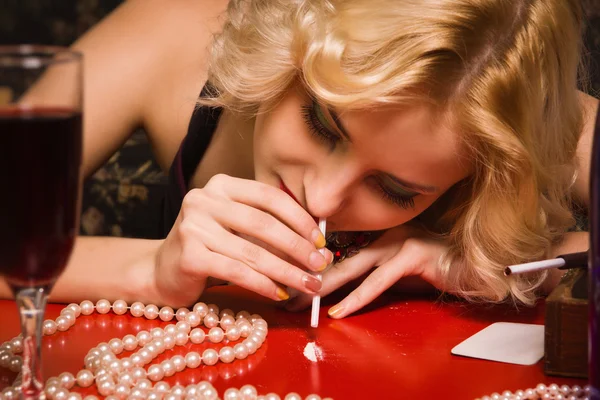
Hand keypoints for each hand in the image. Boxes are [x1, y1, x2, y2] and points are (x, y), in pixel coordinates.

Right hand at [153, 174, 332, 306]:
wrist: (161, 271)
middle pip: (264, 224)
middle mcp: (204, 200)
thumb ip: (268, 226)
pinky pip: (238, 272)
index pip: (269, 196)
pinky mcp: (189, 256)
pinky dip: (265, 285)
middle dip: (298, 247)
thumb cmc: (209, 248)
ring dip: (288, 272)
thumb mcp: (235, 226)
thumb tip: (317, 245)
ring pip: (254, 252)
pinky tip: (281, 294)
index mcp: (221, 185)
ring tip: (309, 285)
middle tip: (320, 265)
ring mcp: (193, 227)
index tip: (321, 240)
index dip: (300, 218)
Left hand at [284, 225, 448, 317]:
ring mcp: (398, 241)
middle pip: (337, 258)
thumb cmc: (434, 271)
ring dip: (325, 287)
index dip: (311, 267)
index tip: (288, 284)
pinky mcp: (412, 255)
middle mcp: (383, 234)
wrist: (474, 267)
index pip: (336, 251)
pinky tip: (340, 310)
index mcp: (376, 235)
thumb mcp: (394, 273)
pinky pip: (378, 280)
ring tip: (303, 303)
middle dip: (309, 278)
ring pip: (352, 266)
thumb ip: (369, 275)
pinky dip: (357, 297)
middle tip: (285, 298)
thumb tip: (336, 291)